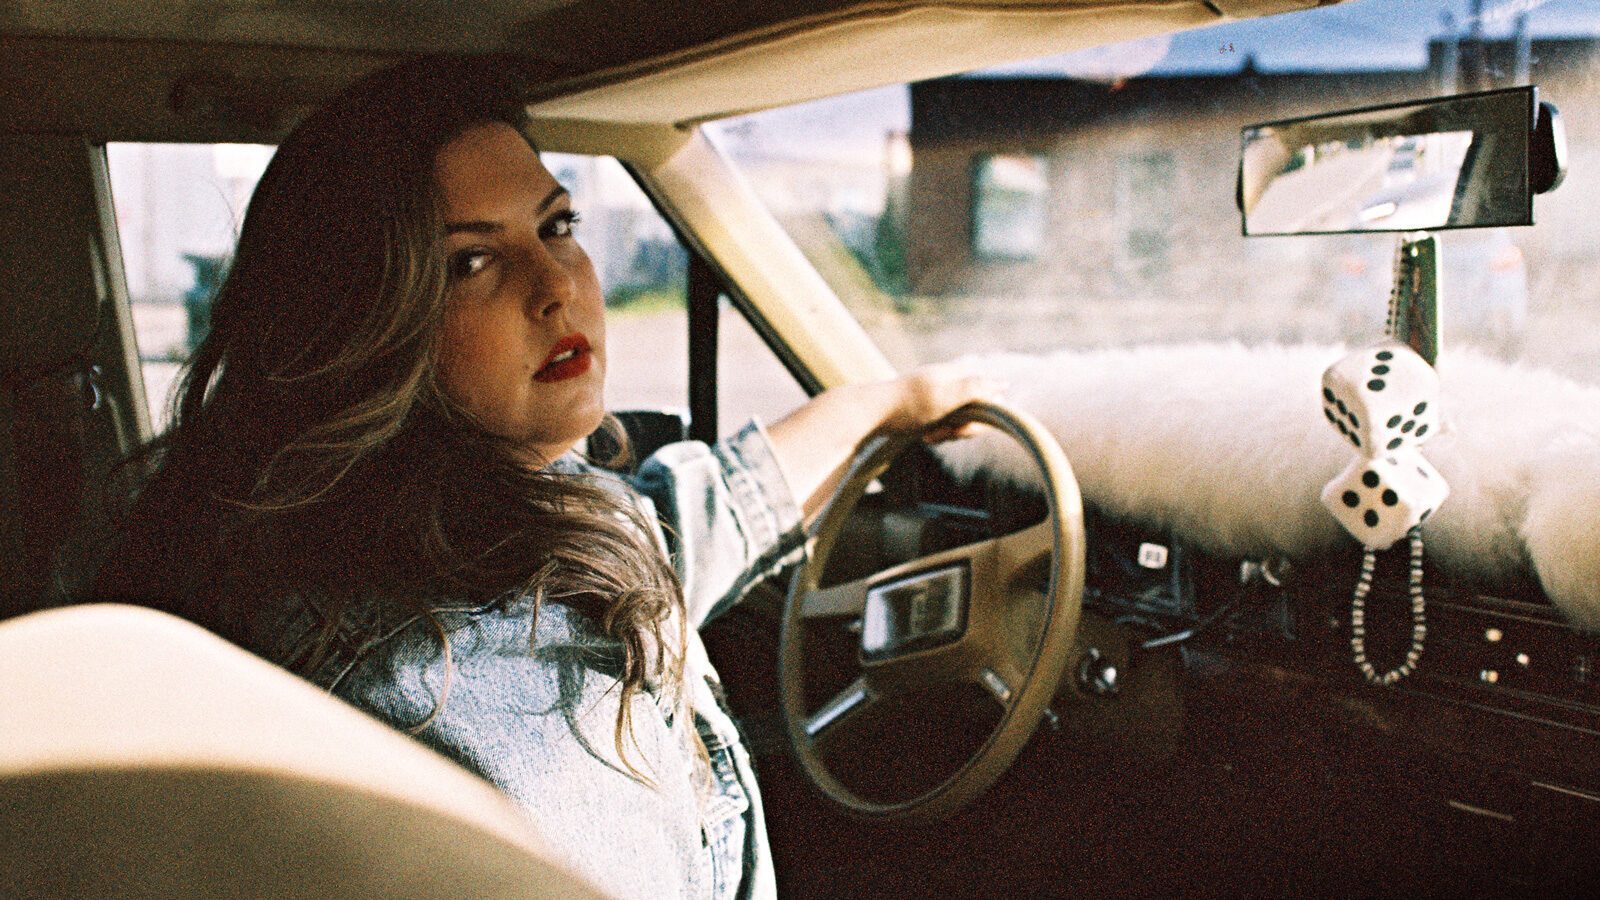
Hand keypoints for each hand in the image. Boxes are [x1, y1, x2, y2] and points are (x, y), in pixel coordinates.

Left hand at [876, 362, 1004, 442]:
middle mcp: (950, 382)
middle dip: (965, 427)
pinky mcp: (927, 411)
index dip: (985, 412)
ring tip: (930, 435)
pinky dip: (937, 434)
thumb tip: (1003, 384)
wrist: (870, 413)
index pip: (988, 392)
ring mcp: (938, 397)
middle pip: (976, 410)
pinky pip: (944, 425)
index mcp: (956, 374)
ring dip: (949, 433)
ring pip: (960, 420)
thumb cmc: (909, 405)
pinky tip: (924, 437)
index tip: (967, 424)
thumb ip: (974, 389)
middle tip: (949, 431)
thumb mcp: (946, 397)